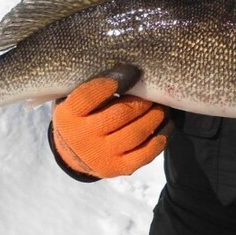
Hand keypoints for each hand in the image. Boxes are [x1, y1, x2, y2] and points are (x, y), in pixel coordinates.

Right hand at [51, 64, 171, 177]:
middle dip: (142, 100)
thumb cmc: (80, 115)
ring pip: (136, 133)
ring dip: (156, 116)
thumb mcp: (75, 97)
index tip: (134, 71)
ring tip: (162, 106)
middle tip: (155, 91)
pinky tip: (167, 124)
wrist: (72, 153)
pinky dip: (162, 136)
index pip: (90, 95)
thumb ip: (94, 83)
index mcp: (68, 114)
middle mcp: (82, 137)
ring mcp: (100, 156)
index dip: (116, 81)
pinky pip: (146, 153)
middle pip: (120, 114)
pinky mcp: (118, 169)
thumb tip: (131, 65)